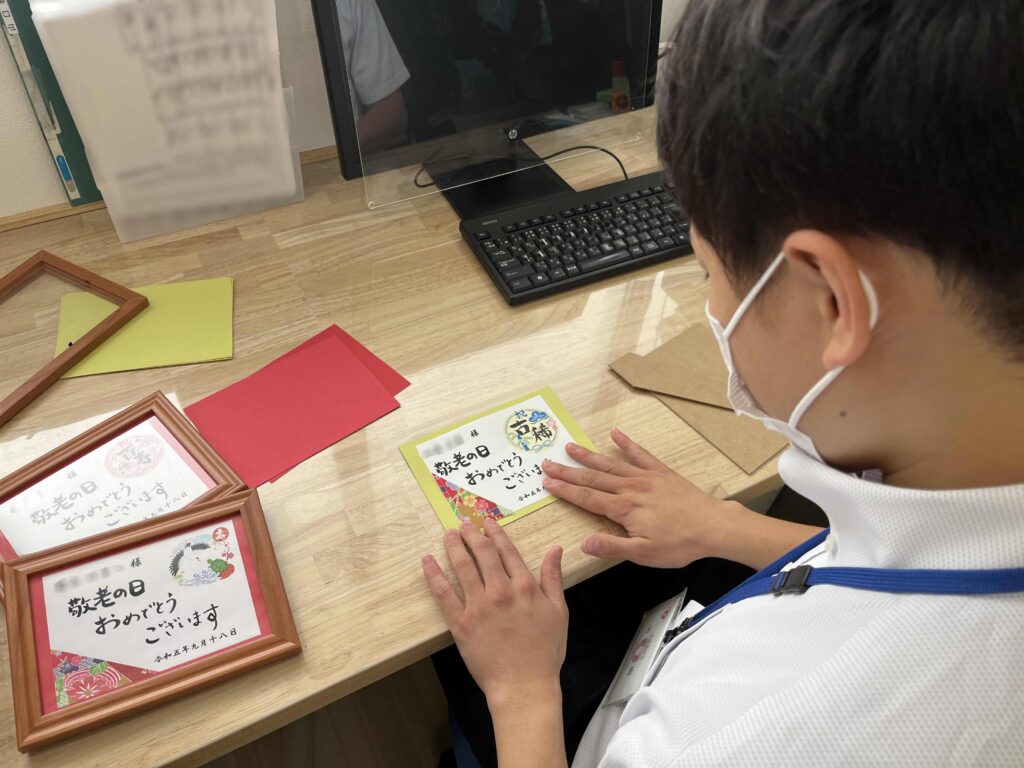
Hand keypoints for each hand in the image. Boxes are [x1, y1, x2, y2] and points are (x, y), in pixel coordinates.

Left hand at [421, 518, 567, 708]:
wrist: (524, 685)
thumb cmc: (545, 652)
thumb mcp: (559, 611)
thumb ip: (553, 578)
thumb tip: (556, 549)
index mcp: (525, 587)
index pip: (507, 551)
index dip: (496, 534)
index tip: (487, 522)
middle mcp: (500, 591)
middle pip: (483, 554)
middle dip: (472, 535)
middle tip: (464, 523)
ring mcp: (479, 606)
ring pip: (463, 567)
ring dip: (454, 547)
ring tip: (449, 534)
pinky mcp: (461, 624)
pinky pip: (444, 595)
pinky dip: (434, 575)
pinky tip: (427, 561)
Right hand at [542, 428, 739, 567]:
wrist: (712, 526)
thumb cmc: (679, 544)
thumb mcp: (644, 554)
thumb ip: (612, 547)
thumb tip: (583, 543)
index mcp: (624, 509)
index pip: (587, 499)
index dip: (565, 491)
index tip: (547, 483)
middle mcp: (631, 488)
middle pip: (593, 479)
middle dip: (568, 472)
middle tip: (547, 463)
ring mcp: (646, 478)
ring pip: (610, 464)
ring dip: (588, 456)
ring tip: (569, 447)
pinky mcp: (661, 473)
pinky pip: (640, 454)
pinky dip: (627, 443)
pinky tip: (615, 434)